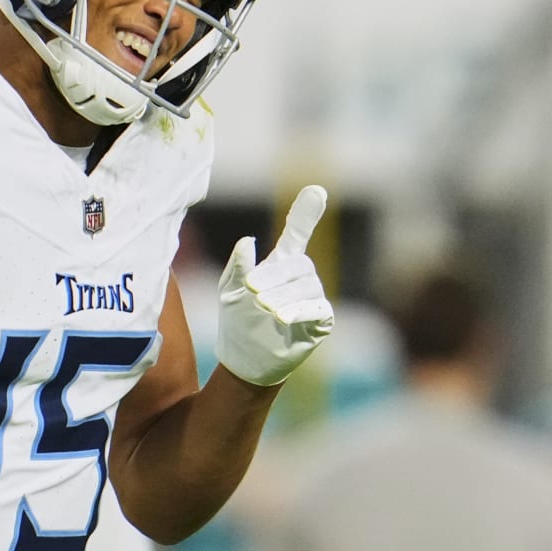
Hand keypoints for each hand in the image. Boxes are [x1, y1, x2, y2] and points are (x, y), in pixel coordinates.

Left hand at [215, 184, 334, 385]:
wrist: (246, 359)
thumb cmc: (237, 321)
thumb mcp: (230, 290)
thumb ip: (238, 266)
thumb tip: (247, 241)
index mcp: (280, 265)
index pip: (297, 234)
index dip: (306, 214)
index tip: (316, 191)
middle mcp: (301, 278)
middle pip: (299, 264)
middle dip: (275, 276)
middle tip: (252, 291)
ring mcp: (313, 298)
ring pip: (307, 287)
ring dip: (283, 296)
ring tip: (263, 308)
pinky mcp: (320, 321)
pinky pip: (317, 309)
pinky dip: (300, 310)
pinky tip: (282, 317)